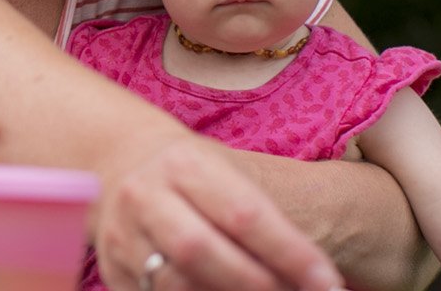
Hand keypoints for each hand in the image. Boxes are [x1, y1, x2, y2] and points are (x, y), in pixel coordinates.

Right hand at [95, 139, 346, 290]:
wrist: (119, 162)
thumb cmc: (193, 173)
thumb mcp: (226, 172)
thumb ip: (261, 217)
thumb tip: (314, 275)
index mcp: (185, 163)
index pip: (245, 214)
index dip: (291, 254)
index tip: (329, 283)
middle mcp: (146, 196)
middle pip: (202, 253)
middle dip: (256, 284)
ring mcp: (122, 235)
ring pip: (174, 284)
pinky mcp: (111, 270)